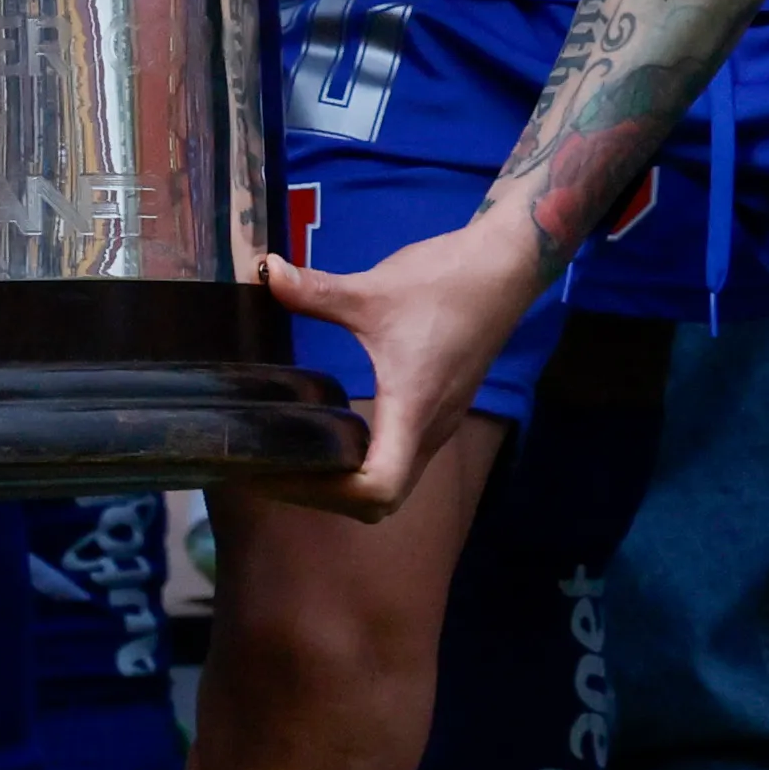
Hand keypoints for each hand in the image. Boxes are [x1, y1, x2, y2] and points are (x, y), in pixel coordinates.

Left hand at [257, 199, 541, 512]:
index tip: (282, 473)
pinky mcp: (438, 411)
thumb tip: (267, 271)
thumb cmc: (443, 284)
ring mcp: (437, 424)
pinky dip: (363, 465)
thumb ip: (317, 289)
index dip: (330, 493)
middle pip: (382, 500)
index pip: (380, 489)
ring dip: (346, 485)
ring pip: (394, 484)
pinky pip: (400, 460)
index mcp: (412, 411)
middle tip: (274, 472)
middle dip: (327, 496)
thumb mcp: (373, 289)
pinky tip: (330, 437)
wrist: (501, 269)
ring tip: (292, 461)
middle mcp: (428, 430)